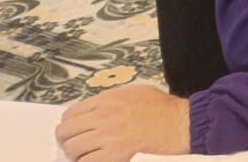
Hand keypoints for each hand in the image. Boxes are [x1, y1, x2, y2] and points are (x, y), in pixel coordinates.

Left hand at [56, 84, 190, 161]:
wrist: (183, 122)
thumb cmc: (165, 109)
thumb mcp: (136, 92)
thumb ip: (112, 100)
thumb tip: (94, 112)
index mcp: (108, 99)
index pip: (70, 114)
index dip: (69, 126)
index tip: (74, 132)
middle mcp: (104, 115)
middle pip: (65, 132)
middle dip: (67, 141)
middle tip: (77, 146)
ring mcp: (109, 135)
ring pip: (72, 149)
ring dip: (77, 155)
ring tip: (88, 156)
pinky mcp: (117, 153)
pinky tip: (98, 160)